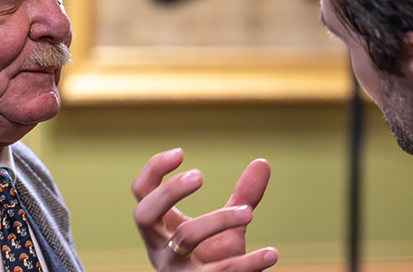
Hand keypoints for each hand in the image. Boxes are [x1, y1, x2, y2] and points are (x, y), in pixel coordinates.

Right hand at [132, 148, 278, 271]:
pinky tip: (271, 253)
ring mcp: (175, 268)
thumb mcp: (226, 225)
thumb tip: (263, 163)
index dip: (153, 170)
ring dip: (218, 219)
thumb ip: (243, 196)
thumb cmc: (214, 258)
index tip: (180, 152)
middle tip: (199, 175)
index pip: (141, 193)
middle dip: (168, 191)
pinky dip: (248, 263)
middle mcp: (160, 246)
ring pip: (186, 237)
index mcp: (160, 226)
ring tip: (248, 212)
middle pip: (145, 214)